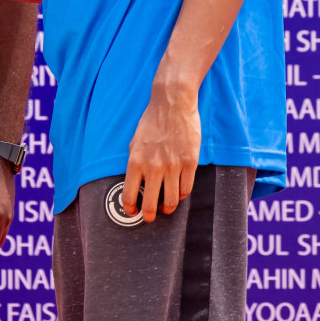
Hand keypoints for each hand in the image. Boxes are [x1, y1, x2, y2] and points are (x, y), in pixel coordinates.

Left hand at [121, 86, 200, 221]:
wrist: (172, 103)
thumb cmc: (151, 121)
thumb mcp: (135, 142)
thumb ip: (135, 163)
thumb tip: (134, 184)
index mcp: (136, 162)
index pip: (129, 195)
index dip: (131, 209)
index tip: (133, 212)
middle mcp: (153, 167)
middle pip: (151, 205)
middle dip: (150, 215)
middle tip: (151, 216)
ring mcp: (173, 166)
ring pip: (172, 201)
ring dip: (168, 207)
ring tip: (166, 206)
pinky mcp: (190, 162)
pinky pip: (186, 189)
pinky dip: (182, 194)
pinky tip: (179, 191)